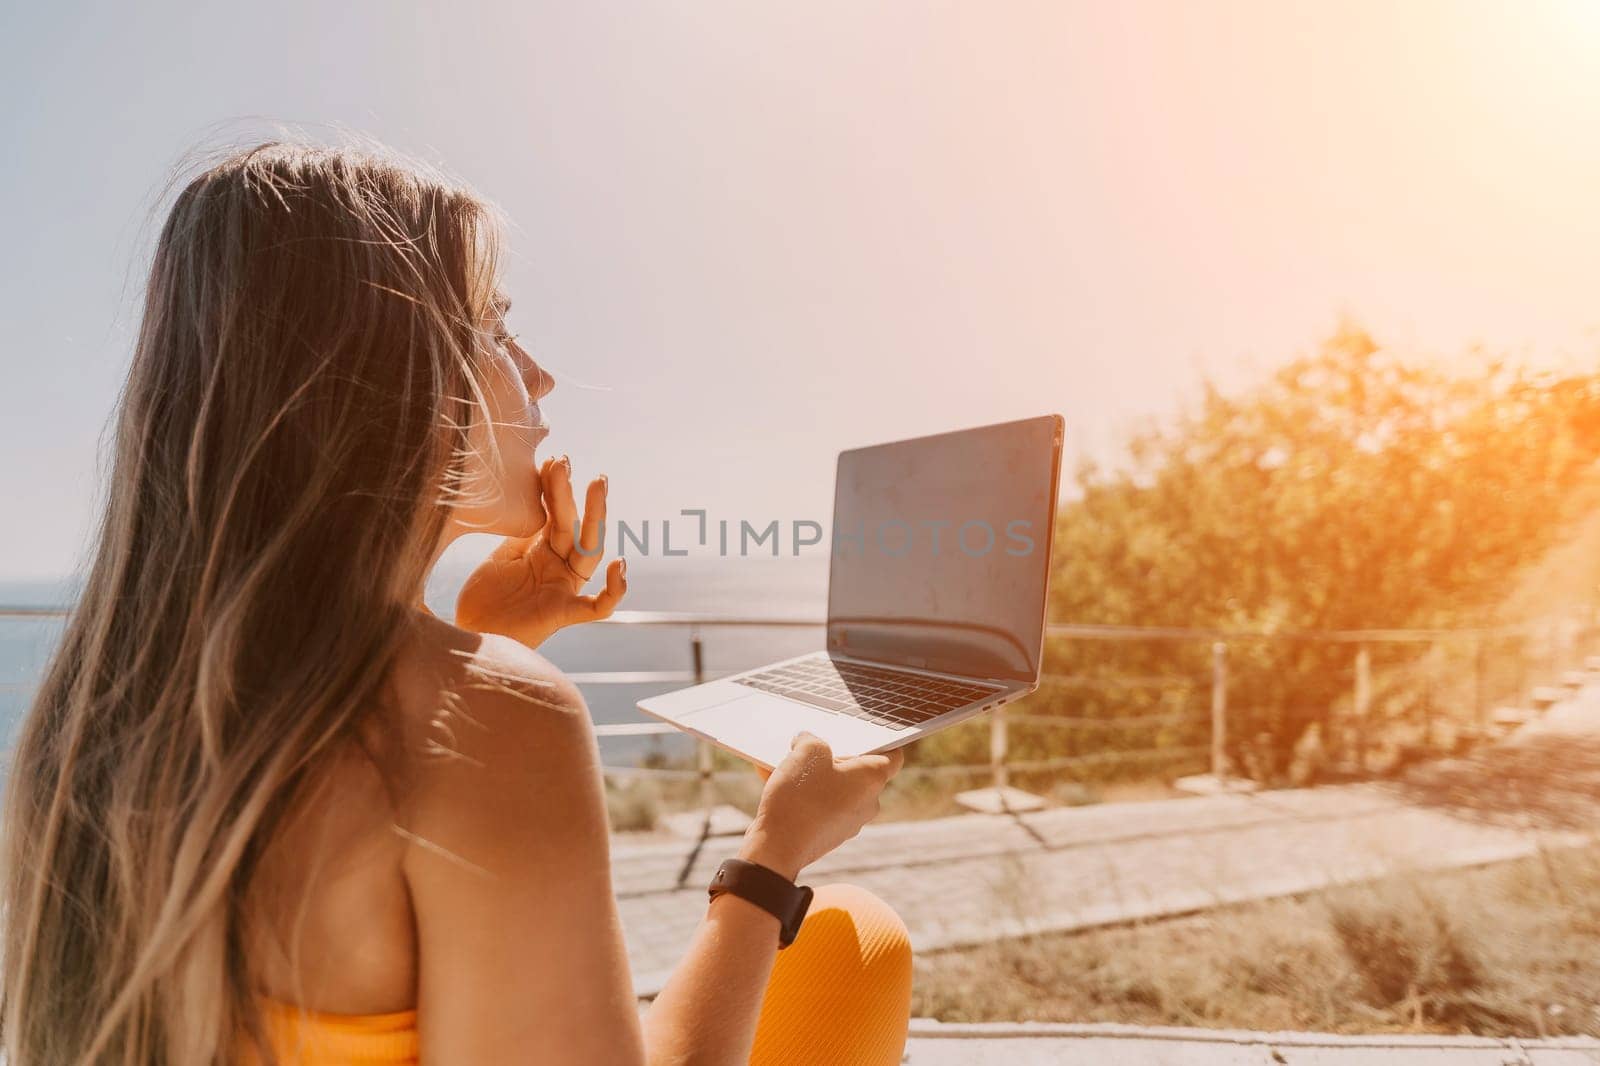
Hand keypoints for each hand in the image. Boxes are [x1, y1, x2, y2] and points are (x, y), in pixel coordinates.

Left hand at [454, 455, 626, 647]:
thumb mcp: (500, 557)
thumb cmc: (483, 600)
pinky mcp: (564, 612)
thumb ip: (519, 533)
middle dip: (573, 493)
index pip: (555, 513)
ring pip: (589, 551)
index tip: (553, 460)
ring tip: (597, 487)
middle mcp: (559, 565)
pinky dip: (614, 590)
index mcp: (543, 549)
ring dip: (596, 518)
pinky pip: (598, 606)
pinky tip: (619, 567)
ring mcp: (564, 588)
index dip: (556, 488)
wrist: (470, 638)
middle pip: (573, 525)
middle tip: (569, 462)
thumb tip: (525, 497)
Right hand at [738, 734, 903, 878]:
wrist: (778, 847)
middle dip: (833, 757)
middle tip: (811, 746)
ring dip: (814, 775)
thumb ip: (811, 739)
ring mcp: (850, 821)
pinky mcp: (829, 834)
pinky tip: (776, 782)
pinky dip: (803, 794)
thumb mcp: (806, 751)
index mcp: (872, 779)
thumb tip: (806, 742)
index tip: (860, 734)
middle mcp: (868, 802)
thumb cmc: (800, 797)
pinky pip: (820, 806)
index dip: (879, 741)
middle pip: (857, 771)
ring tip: (785, 762)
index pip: (892, 755)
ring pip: (835, 788)